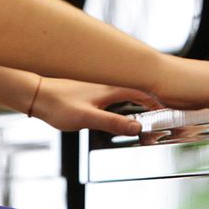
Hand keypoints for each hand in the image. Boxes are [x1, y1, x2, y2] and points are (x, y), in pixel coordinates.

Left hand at [29, 77, 159, 135]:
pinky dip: (128, 97)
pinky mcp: (91, 88)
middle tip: (166, 108)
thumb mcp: (88, 118)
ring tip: (152, 107)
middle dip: (154, 96)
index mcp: (110, 87)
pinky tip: (124, 105)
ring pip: (128, 87)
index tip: (172, 108)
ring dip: (141, 96)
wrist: (36, 95)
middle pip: (138, 87)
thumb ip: (113, 122)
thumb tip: (138, 126)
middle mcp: (108, 82)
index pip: (143, 91)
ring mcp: (99, 84)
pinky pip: (117, 90)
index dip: (159, 99)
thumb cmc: (59, 105)